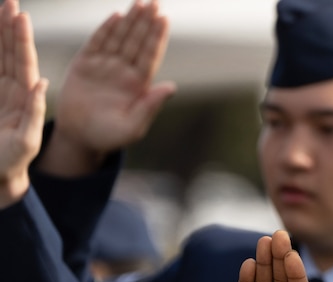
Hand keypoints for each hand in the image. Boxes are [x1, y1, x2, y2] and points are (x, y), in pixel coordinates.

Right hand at [0, 0, 47, 205]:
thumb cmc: (12, 163)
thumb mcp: (26, 140)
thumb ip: (34, 112)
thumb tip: (42, 82)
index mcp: (26, 99)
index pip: (24, 62)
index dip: (21, 39)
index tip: (20, 16)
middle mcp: (14, 91)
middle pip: (11, 52)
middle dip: (10, 27)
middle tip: (9, 1)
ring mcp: (0, 91)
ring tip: (2, 9)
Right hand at [39, 0, 174, 176]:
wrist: (80, 137)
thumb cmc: (109, 136)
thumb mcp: (133, 127)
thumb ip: (150, 106)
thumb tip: (171, 87)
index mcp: (139, 84)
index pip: (150, 55)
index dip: (156, 37)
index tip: (164, 19)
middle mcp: (124, 71)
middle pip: (137, 41)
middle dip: (146, 22)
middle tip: (154, 1)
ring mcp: (105, 66)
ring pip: (120, 38)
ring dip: (130, 20)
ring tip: (139, 3)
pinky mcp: (84, 64)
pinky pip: (97, 43)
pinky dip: (106, 30)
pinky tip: (116, 17)